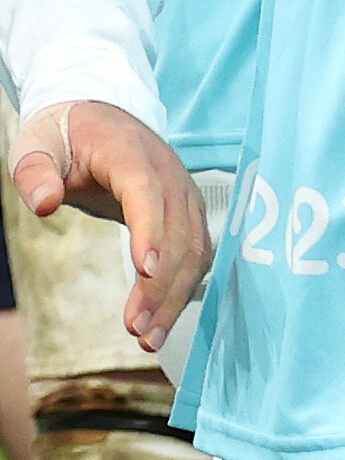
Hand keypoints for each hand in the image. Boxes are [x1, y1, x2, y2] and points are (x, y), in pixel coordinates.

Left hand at [11, 102, 209, 353]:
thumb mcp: (37, 145)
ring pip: (194, 251)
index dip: (150, 231)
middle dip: (161, 285)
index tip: (145, 271)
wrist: (103, 120)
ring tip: (148, 338)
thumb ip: (35, 171)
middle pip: (177, 233)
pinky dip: (182, 291)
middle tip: (135, 329)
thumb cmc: (66, 136)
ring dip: (175, 297)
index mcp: (131, 154)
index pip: (147, 193)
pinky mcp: (188, 216)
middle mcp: (170, 175)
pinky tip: (162, 322)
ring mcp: (185, 196)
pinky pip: (195, 256)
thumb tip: (44, 205)